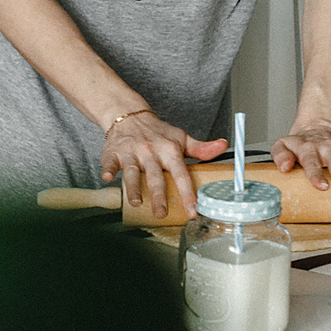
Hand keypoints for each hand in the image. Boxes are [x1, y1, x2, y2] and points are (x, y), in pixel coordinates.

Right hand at [100, 110, 227, 215]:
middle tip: (161, 214)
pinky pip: (109, 163)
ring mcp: (131, 153)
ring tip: (136, 203)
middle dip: (159, 196)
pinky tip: (107, 178)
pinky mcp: (113, 153)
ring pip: (132, 172)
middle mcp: (150, 152)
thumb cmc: (157, 133)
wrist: (129, 116)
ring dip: (133, 187)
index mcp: (169, 150)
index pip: (180, 174)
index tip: (193, 208)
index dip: (187, 192)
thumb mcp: (180, 138)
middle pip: (155, 177)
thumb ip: (201, 148)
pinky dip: (107, 169)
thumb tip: (223, 146)